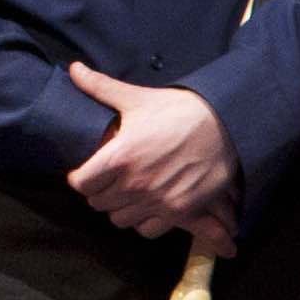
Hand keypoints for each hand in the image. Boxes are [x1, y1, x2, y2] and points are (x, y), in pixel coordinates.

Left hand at [64, 69, 235, 239]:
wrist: (225, 124)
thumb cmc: (179, 110)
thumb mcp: (137, 98)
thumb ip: (101, 87)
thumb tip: (74, 69)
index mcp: (119, 156)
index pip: (81, 184)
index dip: (80, 178)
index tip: (86, 174)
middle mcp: (135, 182)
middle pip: (98, 203)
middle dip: (100, 193)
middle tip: (108, 182)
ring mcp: (157, 200)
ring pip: (120, 219)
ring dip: (120, 208)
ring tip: (128, 194)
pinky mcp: (178, 211)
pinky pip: (147, 230)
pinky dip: (144, 221)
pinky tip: (148, 205)